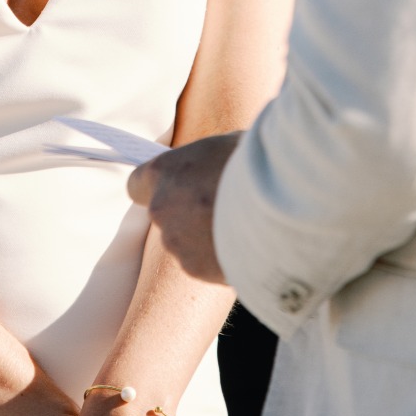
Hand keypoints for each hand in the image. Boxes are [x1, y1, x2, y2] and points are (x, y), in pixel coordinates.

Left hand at [127, 134, 240, 283]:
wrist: (278, 208)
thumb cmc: (254, 165)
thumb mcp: (225, 145)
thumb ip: (205, 161)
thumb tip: (211, 166)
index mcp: (164, 172)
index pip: (137, 183)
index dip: (157, 186)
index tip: (175, 187)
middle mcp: (162, 209)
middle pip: (165, 214)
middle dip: (187, 213)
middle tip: (220, 206)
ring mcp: (177, 243)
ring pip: (184, 241)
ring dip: (204, 236)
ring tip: (239, 226)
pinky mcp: (196, 269)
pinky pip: (204, 262)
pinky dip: (219, 256)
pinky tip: (244, 244)